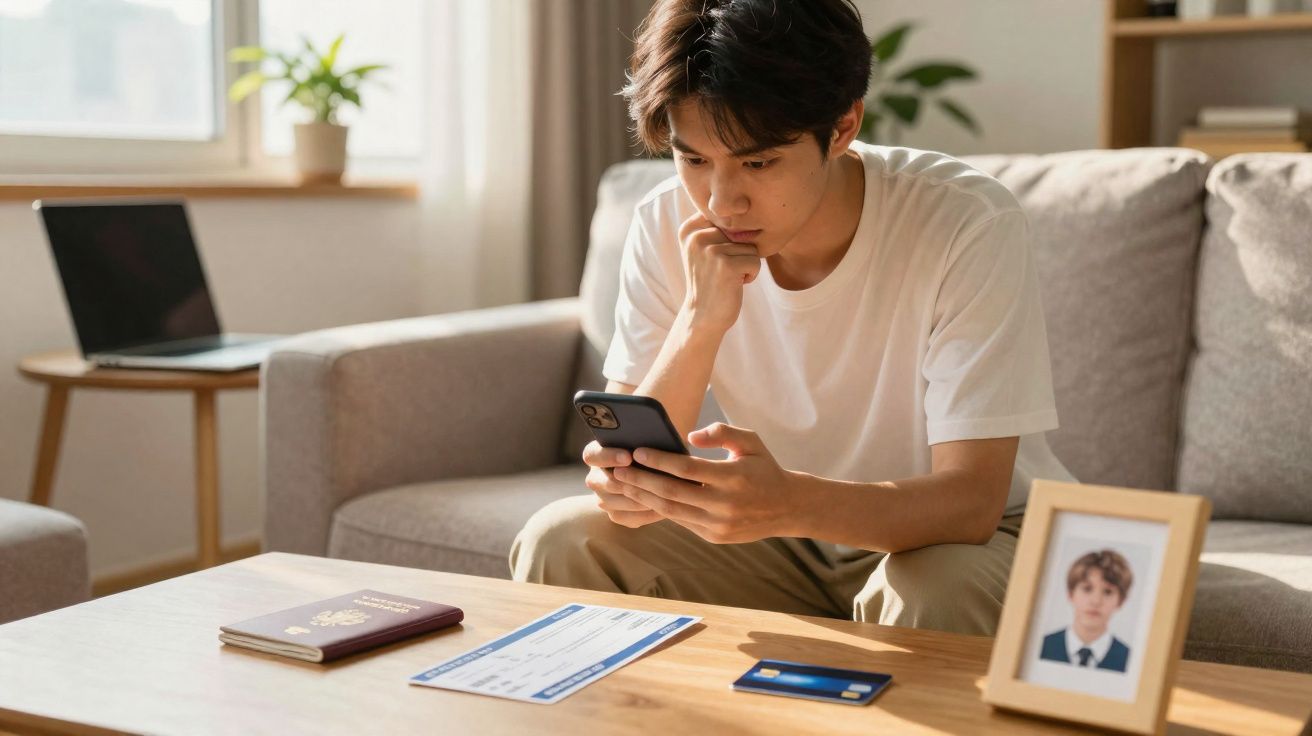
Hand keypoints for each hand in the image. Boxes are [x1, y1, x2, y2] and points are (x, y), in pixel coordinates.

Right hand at [581, 441, 663, 527]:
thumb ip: (643, 437)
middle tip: (649, 480)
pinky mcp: (616, 514)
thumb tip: (652, 435)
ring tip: (662, 496)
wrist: (659, 469)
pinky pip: (626, 518)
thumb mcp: (647, 438)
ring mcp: (603, 498)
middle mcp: (595, 477)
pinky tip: (663, 508)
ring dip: (637, 499)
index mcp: (596, 454)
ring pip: (613, 503)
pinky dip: (643, 514)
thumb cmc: (653, 447)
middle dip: (627, 481)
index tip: (629, 456)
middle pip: (602, 482)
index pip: (592, 455)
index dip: (608, 456)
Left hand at [611, 423, 803, 543]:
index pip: (687, 469)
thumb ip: (721, 432)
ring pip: (672, 510)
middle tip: (618, 469)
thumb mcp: (750, 441)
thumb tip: (690, 436)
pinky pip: (681, 521)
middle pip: (672, 492)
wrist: (787, 507)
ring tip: (624, 483)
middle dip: (641, 480)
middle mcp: (725, 504)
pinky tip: (644, 496)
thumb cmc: (763, 467)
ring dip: (644, 497)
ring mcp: (718, 524)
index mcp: (733, 477)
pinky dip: (660, 508)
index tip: (637, 451)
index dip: (659, 461)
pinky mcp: (714, 536)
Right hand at [678, 212, 761, 334]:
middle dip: (739, 252)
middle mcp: (696, 236)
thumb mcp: (705, 247)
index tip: (716, 258)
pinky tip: (734, 284)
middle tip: (722, 270)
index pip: (728, 218)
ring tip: (727, 277)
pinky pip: (755, 261)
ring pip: (750, 247)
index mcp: (689, 228)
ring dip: (746, 265)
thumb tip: (744, 204)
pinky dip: (751, 275)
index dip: (731, 239)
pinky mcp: (725, 265)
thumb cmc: (711, 280)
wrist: (703, 316)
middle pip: (741, 231)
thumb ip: (717, 225)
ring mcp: (710, 250)